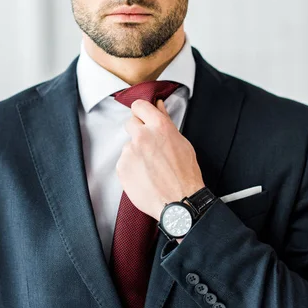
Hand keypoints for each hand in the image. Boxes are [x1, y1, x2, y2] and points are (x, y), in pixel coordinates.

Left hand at [116, 98, 204, 221]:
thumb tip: (158, 105)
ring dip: (135, 152)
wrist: (179, 202)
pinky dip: (131, 168)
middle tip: (149, 146)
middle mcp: (142, 136)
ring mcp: (130, 151)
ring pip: (128, 145)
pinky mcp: (122, 167)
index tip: (142, 117)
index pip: (139, 106)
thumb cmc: (185, 174)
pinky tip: (144, 176)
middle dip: (138, 131)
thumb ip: (165, 121)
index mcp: (159, 126)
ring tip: (150, 168)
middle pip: (130, 123)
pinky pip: (124, 162)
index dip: (140, 112)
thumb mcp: (181, 142)